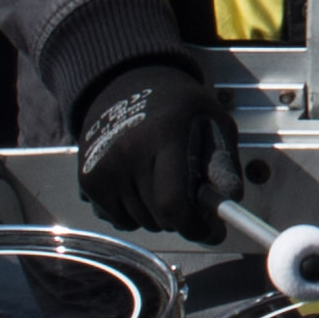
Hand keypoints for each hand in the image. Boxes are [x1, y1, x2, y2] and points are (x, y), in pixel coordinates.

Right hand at [70, 61, 238, 239]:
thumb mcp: (213, 122)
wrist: (128, 85)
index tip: (208, 231)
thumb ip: (223, 162)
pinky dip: (134, 215)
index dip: (193, 226)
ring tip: (162, 186)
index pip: (172, 201)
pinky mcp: (89, 179)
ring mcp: (104, 166)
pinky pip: (118, 220)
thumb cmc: (178, 108)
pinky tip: (140, 188)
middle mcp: (128, 151)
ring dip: (157, 217)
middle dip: (181, 220)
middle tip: (190, 203)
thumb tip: (229, 200)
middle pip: (158, 217)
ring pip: (140, 223)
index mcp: (164, 135)